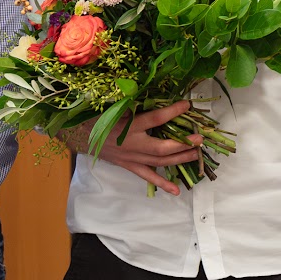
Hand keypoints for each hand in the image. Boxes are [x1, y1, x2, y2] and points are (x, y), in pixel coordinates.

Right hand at [61, 100, 200, 195]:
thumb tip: (156, 89)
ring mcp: (132, 157)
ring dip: (179, 159)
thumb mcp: (116, 104)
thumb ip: (135, 100)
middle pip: (161, 148)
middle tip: (199, 139)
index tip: (187, 105)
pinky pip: (147, 176)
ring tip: (197, 155)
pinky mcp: (129, 165)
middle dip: (182, 144)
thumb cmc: (100, 115)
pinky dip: (162, 183)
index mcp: (129, 125)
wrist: (80, 134)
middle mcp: (132, 144)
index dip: (172, 111)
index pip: (155, 118)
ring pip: (159, 162)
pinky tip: (176, 190)